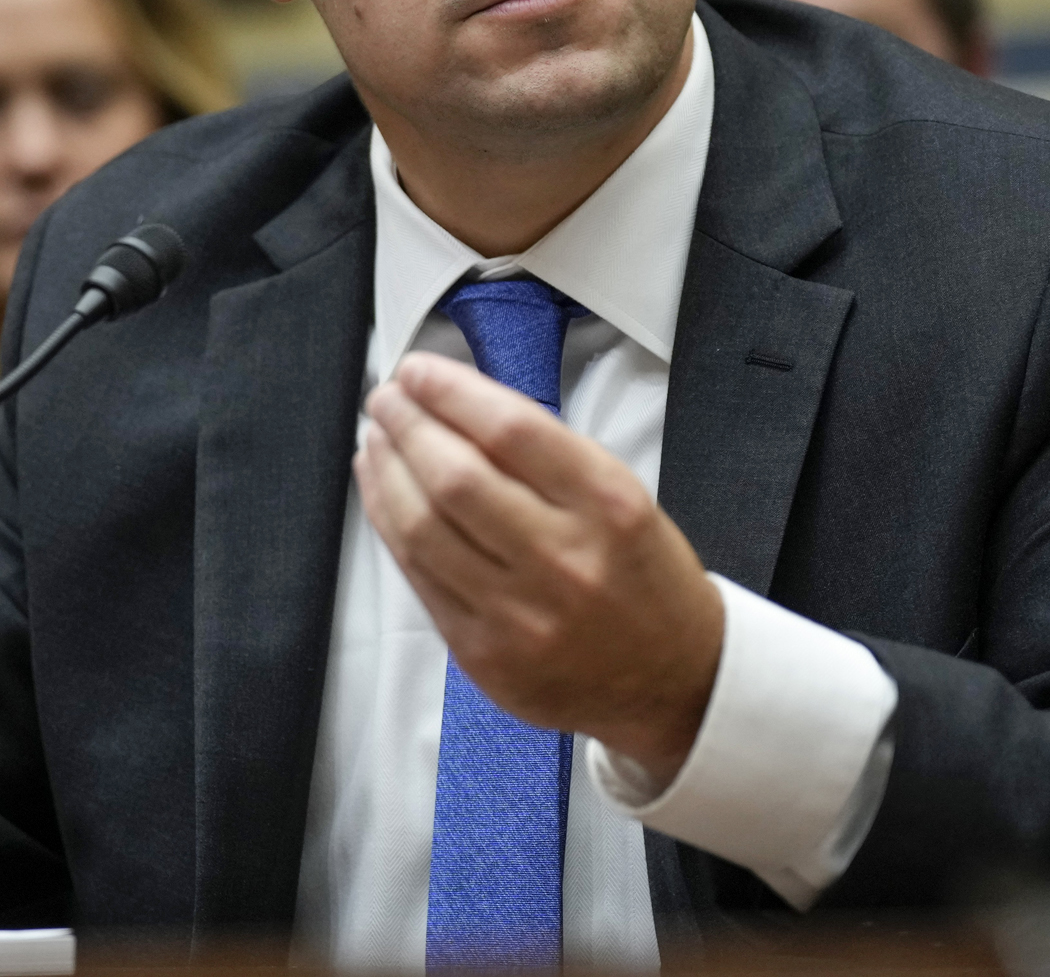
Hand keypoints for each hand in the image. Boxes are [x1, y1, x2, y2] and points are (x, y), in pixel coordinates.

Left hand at [357, 351, 723, 785]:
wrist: (672, 679)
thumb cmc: (643, 577)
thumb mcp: (622, 495)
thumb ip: (543, 454)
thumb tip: (455, 403)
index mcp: (608, 507)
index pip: (510, 430)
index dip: (450, 391)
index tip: (419, 370)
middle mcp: (565, 561)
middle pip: (455, 477)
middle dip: (407, 425)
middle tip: (389, 399)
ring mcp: (520, 616)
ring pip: (423, 528)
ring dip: (386, 471)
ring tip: (377, 438)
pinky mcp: (483, 654)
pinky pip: (418, 577)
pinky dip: (390, 525)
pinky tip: (384, 493)